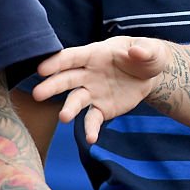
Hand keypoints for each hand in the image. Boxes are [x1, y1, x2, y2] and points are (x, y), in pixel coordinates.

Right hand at [32, 37, 169, 143]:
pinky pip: (93, 119)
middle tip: (37, 94)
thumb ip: (144, 51)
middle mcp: (88, 74)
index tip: (42, 69)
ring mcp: (93, 92)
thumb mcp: (151, 50)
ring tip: (64, 117)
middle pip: (66, 79)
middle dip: (52, 86)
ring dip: (69, 109)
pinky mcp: (101, 109)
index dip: (57, 62)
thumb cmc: (146, 56)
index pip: (72, 57)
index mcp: (96, 54)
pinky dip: (90, 129)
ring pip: (76, 100)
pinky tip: (91, 138)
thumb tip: (136, 53)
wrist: (152, 75)